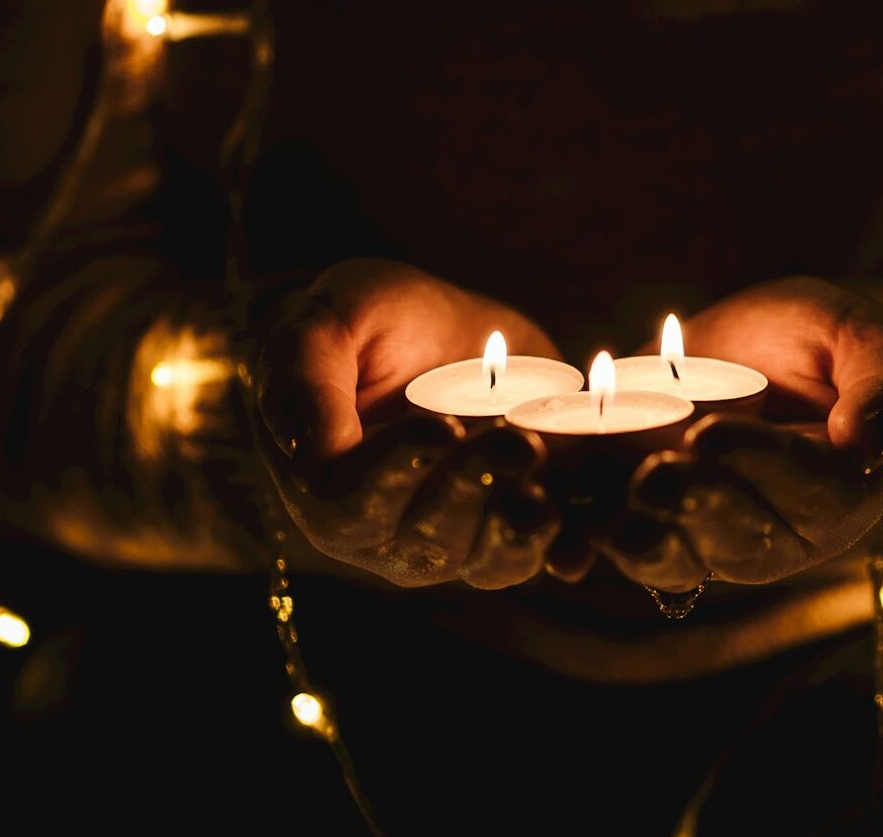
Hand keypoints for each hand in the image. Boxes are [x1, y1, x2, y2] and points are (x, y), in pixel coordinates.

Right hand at [252, 259, 561, 587]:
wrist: (424, 326)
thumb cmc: (356, 322)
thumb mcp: (324, 328)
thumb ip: (306, 384)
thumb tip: (310, 455)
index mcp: (324, 489)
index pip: (353, 507)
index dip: (400, 473)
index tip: (444, 427)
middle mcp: (383, 533)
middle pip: (428, 542)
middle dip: (474, 488)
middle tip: (513, 438)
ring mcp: (447, 539)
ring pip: (487, 560)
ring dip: (522, 520)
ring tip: (541, 456)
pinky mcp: (504, 528)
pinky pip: (535, 553)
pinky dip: (562, 541)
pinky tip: (575, 508)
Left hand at [606, 277, 882, 590]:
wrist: (751, 349)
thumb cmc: (823, 341)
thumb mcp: (863, 340)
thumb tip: (879, 444)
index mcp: (842, 492)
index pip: (808, 489)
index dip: (758, 463)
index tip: (712, 434)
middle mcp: (780, 533)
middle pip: (739, 536)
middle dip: (692, 506)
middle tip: (653, 473)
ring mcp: (713, 538)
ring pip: (679, 555)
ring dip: (641, 539)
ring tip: (607, 515)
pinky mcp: (653, 527)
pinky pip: (624, 548)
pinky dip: (591, 544)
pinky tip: (563, 535)